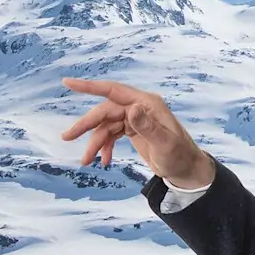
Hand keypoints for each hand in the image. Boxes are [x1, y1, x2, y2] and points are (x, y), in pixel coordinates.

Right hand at [59, 78, 212, 188]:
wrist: (187, 171)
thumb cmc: (180, 157)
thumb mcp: (165, 144)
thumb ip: (148, 127)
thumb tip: (132, 109)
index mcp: (147, 104)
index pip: (113, 91)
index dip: (89, 86)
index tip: (67, 83)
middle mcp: (139, 107)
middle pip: (105, 111)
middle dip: (86, 125)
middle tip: (67, 137)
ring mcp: (135, 119)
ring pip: (106, 126)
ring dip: (94, 142)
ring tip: (86, 161)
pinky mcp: (133, 130)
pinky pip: (112, 135)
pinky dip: (105, 147)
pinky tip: (104, 161)